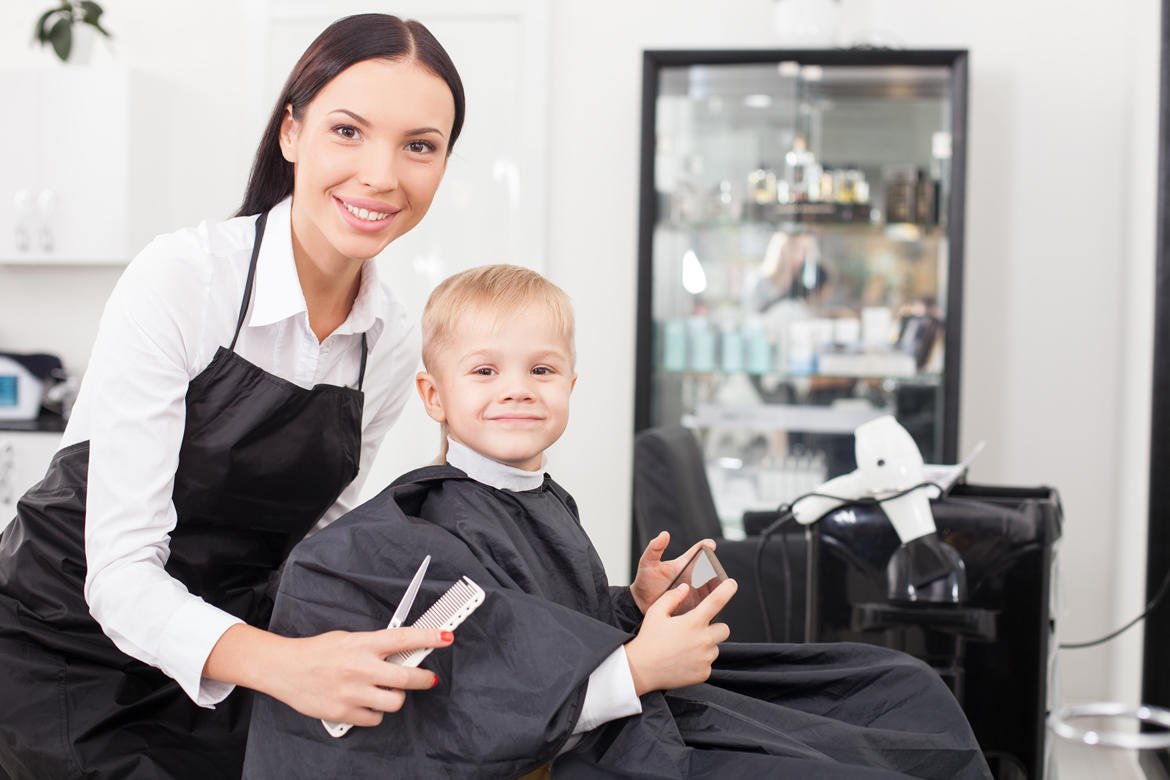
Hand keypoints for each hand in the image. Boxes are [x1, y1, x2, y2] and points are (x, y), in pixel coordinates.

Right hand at [206, 624, 452, 727]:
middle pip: (407, 678)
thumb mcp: (349, 638)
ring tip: (388, 691)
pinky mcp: (344, 713)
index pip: (404, 639)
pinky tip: (367, 703)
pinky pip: (375, 718)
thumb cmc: (318, 652)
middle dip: (425, 679)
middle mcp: (360, 668)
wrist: (285, 668)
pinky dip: (375, 712)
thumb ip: (375, 645)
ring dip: (396, 698)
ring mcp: (353, 692)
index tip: (447, 637)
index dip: (429, 637)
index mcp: (363, 644)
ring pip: (394, 703)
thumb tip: (403, 650)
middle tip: (429, 678)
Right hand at [624, 578, 736, 695]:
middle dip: (714, 627)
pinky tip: (684, 660)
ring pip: (715, 647)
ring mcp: (705, 658)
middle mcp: (703, 640)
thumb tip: (685, 589)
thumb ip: (672, 597)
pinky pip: (709, 663)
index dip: (727, 590)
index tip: (732, 584)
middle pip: (724, 628)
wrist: (641, 670)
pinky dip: (700, 661)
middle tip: (696, 630)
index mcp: (693, 622)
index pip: (716, 601)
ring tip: (685, 647)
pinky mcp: (704, 673)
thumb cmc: (648, 640)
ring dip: (706, 645)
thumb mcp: (656, 612)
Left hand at [629, 532, 719, 613]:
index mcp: (685, 563)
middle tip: (714, 569)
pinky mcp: (698, 604)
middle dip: (715, 567)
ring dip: (718, 584)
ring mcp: (697, 590)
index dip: (706, 546)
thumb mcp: (648, 564)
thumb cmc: (646, 582)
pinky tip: (715, 600)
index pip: (699, 551)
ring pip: (714, 585)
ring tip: (719, 585)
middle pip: (711, 568)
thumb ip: (654, 548)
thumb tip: (664, 534)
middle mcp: (694, 575)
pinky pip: (711, 602)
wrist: (642, 605)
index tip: (710, 544)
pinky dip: (716, 600)